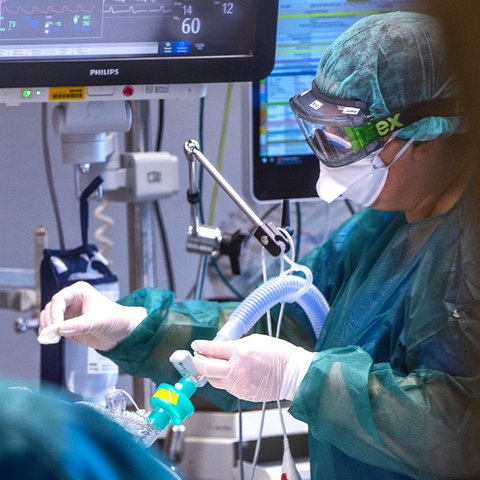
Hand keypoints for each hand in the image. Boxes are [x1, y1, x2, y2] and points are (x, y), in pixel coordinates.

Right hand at [38, 281, 146, 350]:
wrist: (124, 332)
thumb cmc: (116, 319)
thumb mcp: (98, 321)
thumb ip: (79, 325)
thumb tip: (60, 329)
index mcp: (79, 291)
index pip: (59, 299)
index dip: (55, 313)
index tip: (56, 326)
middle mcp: (72, 301)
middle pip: (50, 308)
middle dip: (49, 320)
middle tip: (51, 333)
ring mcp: (69, 313)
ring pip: (49, 317)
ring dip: (46, 327)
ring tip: (51, 337)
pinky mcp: (68, 325)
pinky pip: (53, 328)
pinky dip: (49, 333)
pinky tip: (51, 339)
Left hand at [191, 334, 314, 401]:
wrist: (293, 374)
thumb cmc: (278, 354)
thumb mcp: (254, 340)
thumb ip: (235, 345)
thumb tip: (220, 349)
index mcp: (240, 352)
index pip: (212, 350)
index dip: (201, 347)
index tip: (196, 345)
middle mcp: (236, 369)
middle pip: (206, 368)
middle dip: (198, 362)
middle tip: (196, 357)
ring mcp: (239, 384)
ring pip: (214, 381)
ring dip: (209, 372)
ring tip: (210, 365)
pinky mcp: (242, 394)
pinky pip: (227, 387)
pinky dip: (223, 380)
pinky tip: (228, 373)